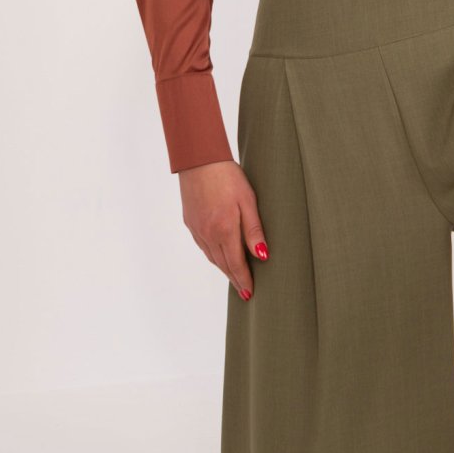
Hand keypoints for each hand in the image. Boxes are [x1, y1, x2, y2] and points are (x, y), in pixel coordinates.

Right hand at [178, 160, 268, 300]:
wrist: (199, 159)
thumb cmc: (227, 176)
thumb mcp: (248, 201)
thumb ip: (254, 230)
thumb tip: (262, 256)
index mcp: (224, 230)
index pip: (235, 263)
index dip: (243, 279)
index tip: (250, 293)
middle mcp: (207, 234)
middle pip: (223, 264)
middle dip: (234, 278)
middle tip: (244, 292)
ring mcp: (197, 229)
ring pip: (212, 256)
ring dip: (224, 269)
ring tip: (234, 277)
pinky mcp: (190, 222)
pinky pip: (203, 246)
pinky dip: (213, 255)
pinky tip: (220, 256)